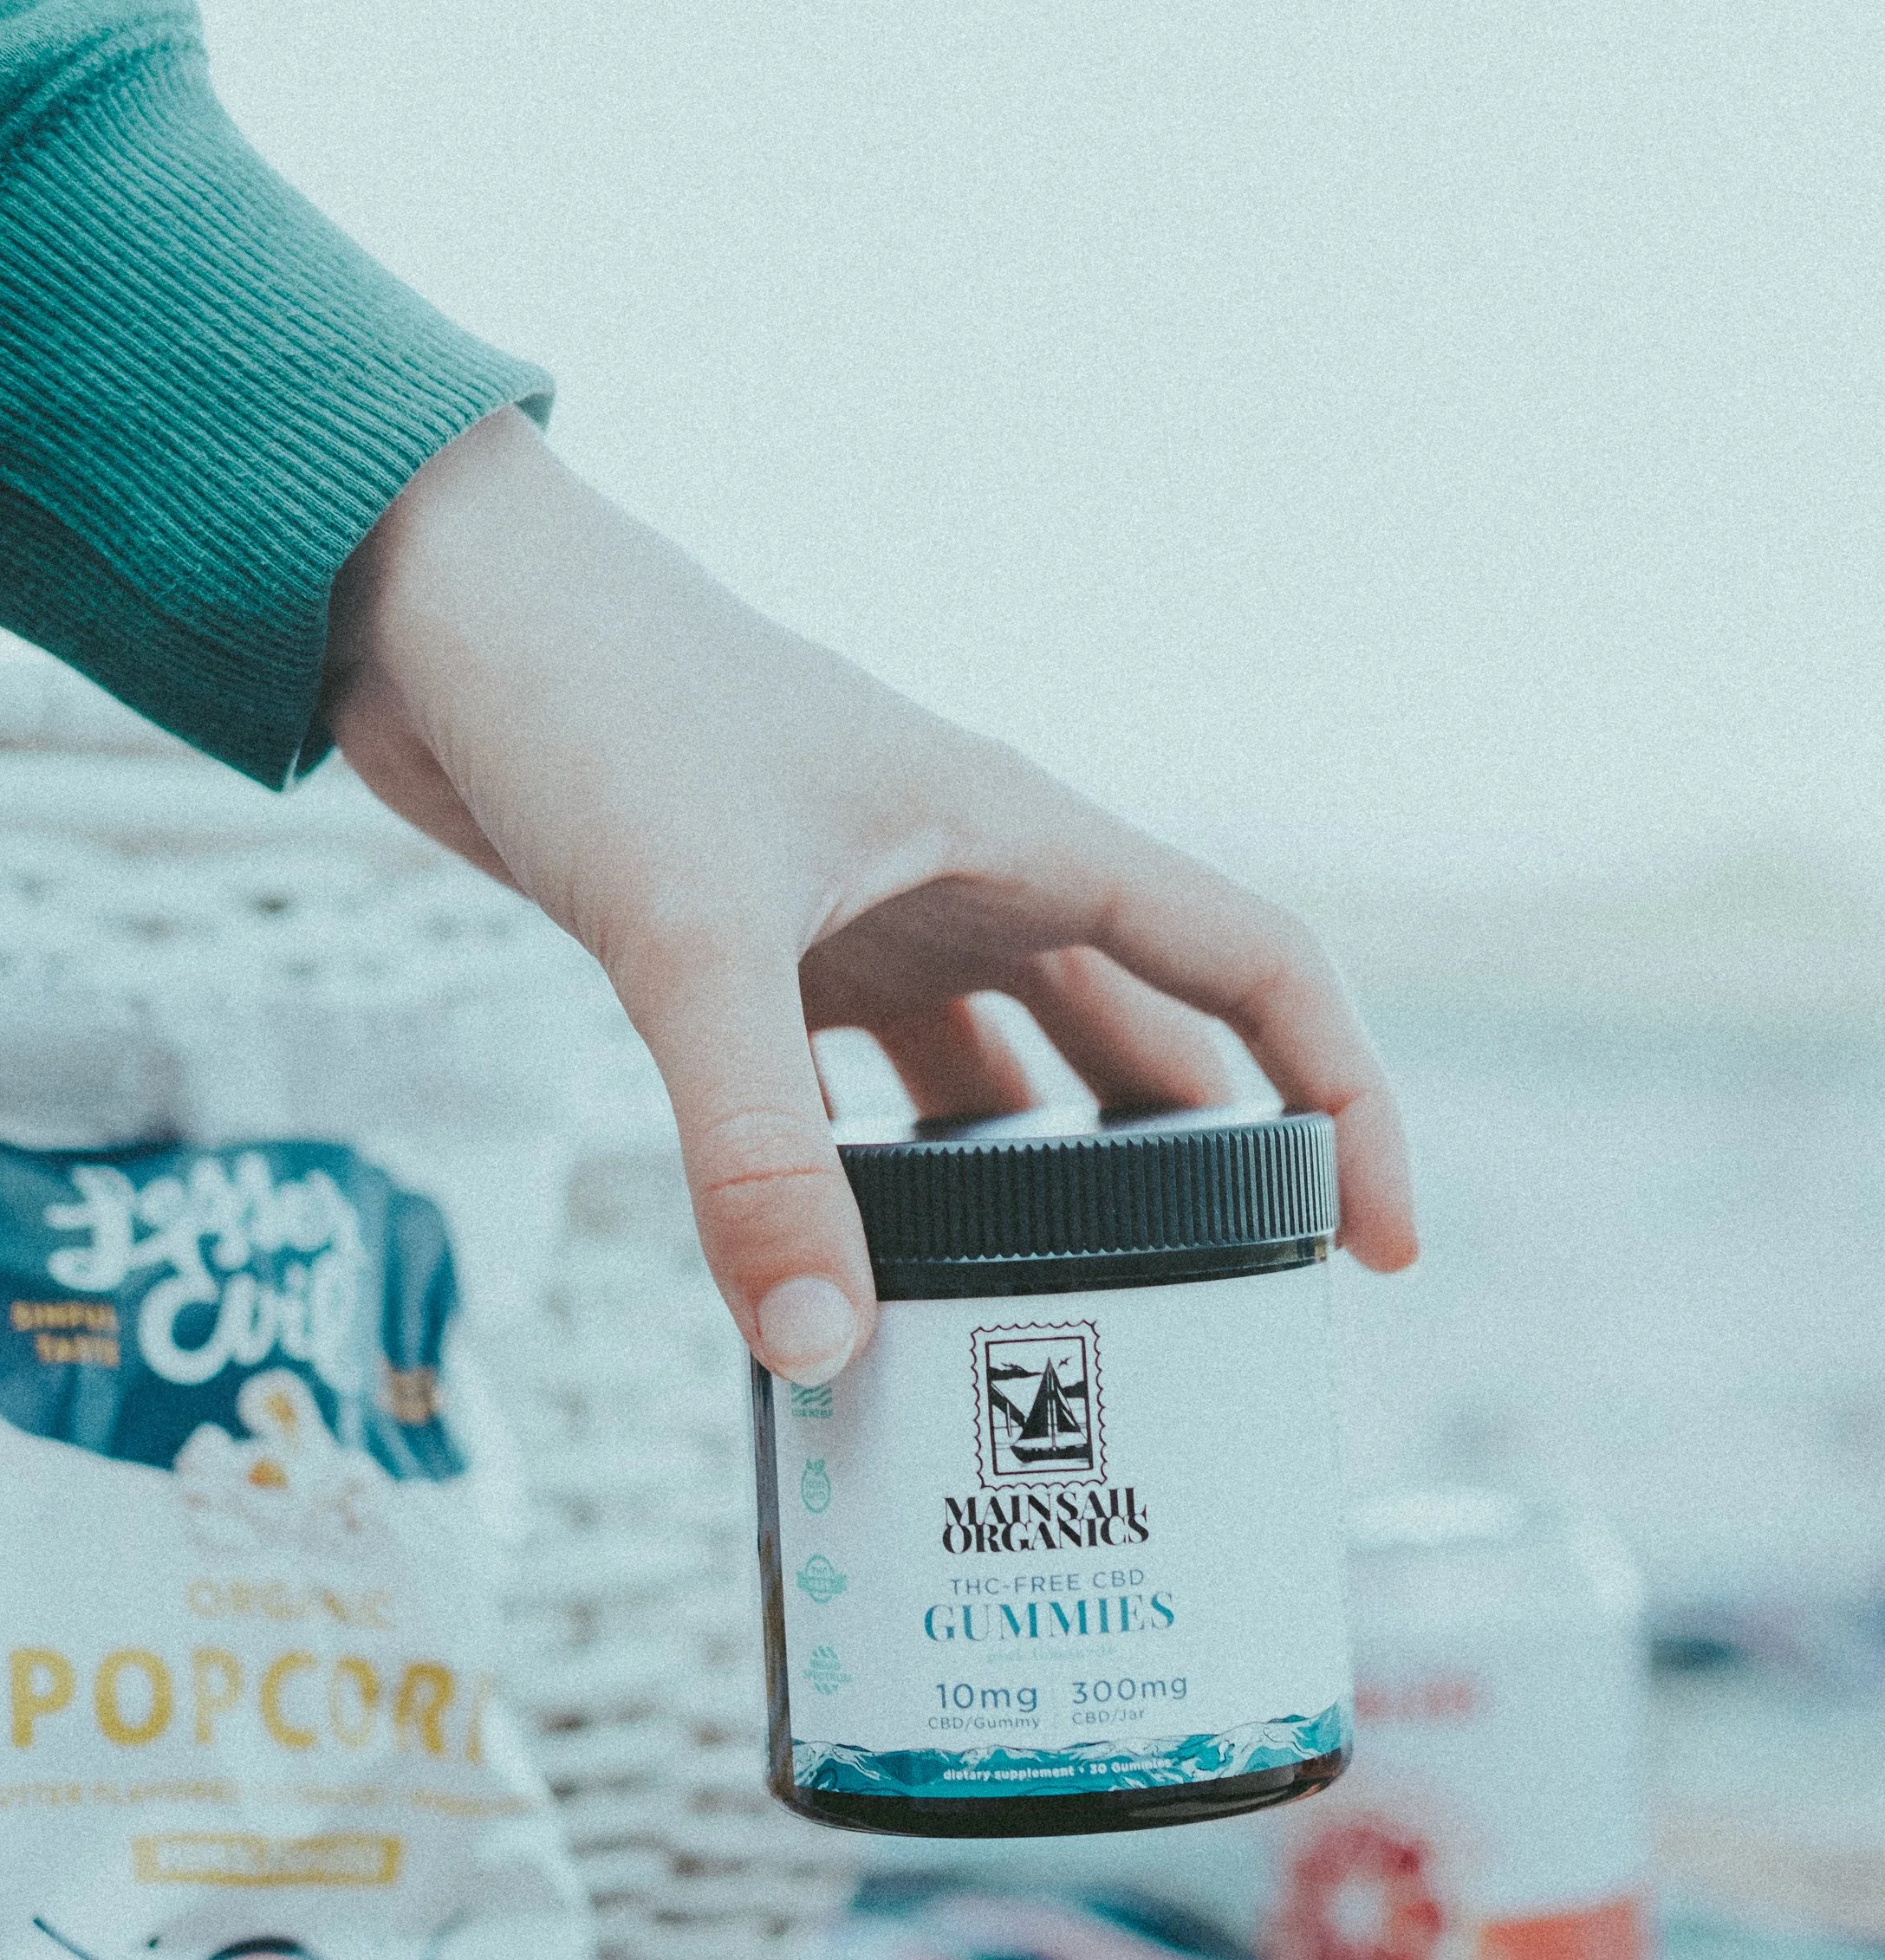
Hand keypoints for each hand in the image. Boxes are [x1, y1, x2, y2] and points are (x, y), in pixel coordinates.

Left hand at [324, 411, 1416, 1380]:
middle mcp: (970, 880)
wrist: (432, 606)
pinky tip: (856, 1280)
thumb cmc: (591, 696)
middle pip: (1148, 1047)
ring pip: (1009, 1083)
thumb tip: (819, 1353)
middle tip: (1209, 1331)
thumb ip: (751, 1146)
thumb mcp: (690, 927)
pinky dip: (874, 1189)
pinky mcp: (765, 950)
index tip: (1375, 1250)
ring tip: (1046, 1339)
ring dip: (1033, 1202)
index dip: (1345, 1102)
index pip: (1254, 967)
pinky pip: (863, 1099)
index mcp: (1023, 837)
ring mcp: (870, 917)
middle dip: (1196, 1185)